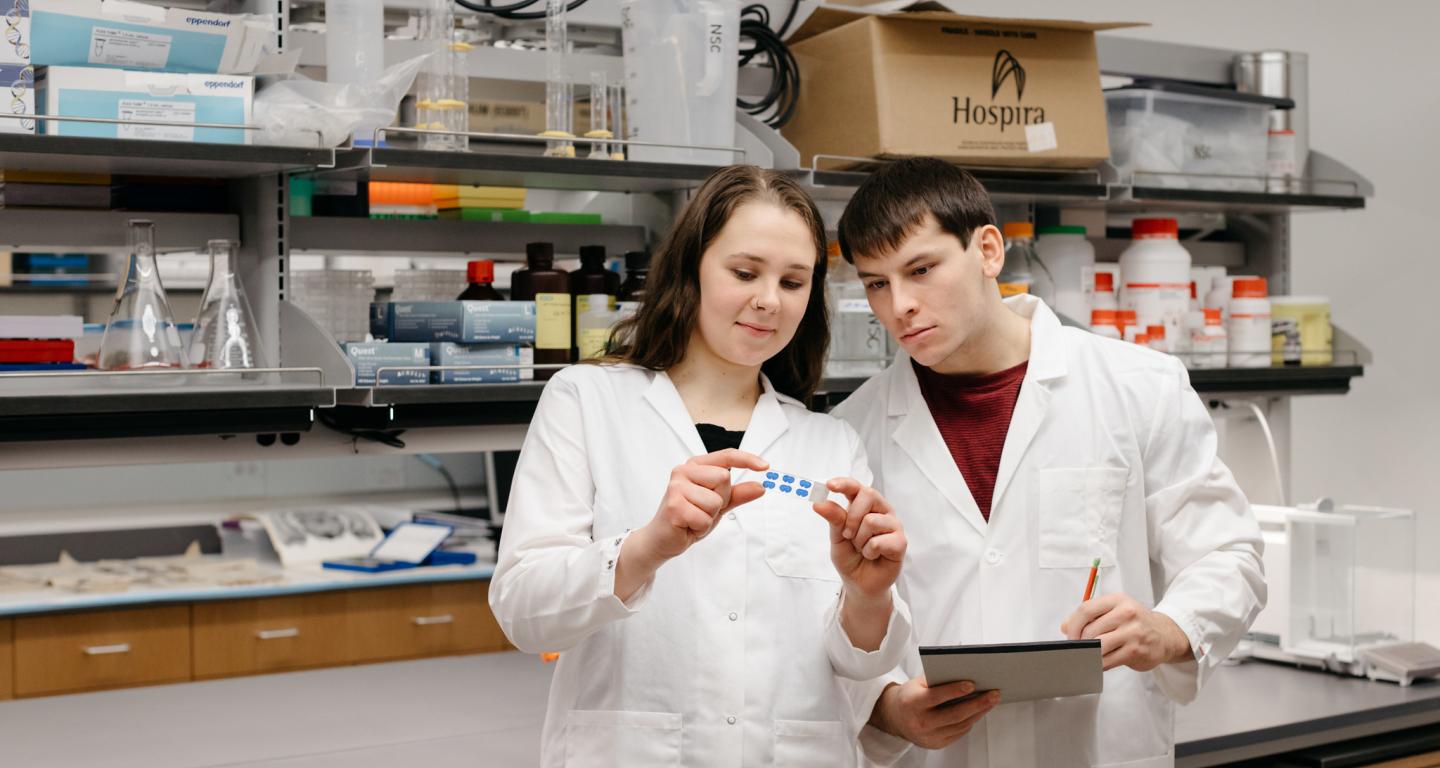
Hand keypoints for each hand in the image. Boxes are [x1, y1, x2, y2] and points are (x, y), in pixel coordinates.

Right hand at [632, 449, 768, 562]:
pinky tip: (688, 525)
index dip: (747, 459)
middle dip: (721, 500)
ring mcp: (677, 487)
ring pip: (716, 501)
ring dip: (710, 516)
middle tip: (703, 509)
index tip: (765, 466)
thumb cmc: (688, 517)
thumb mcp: (718, 504)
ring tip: (695, 518)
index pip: (726, 456)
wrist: (662, 539)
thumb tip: (760, 487)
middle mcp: (683, 472)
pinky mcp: (674, 506)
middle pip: (724, 478)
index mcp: (695, 466)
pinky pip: (705, 518)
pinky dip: (701, 527)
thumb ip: (738, 494)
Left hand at [813, 478, 905, 599]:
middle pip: (868, 495)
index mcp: (864, 506)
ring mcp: (893, 525)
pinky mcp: (900, 542)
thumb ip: (834, 519)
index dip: (844, 483)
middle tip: (848, 534)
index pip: (856, 487)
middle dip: (852, 516)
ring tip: (862, 548)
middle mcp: (881, 511)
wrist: (859, 583)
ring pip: (872, 520)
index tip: (830, 485)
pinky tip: (873, 555)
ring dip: (860, 539)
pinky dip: (870, 551)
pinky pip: (879, 541)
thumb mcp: (837, 537)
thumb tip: (820, 503)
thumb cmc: (850, 557)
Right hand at [872, 676, 999, 749]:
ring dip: (979, 713)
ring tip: (991, 701)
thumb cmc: (910, 695)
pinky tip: (979, 711)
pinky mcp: (937, 744)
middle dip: (977, 704)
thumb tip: (964, 672)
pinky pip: (959, 732)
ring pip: (960, 725)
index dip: (954, 691)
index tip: (972, 684)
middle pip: (954, 714)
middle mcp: (920, 722)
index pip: (936, 697)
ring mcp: (929, 737)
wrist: (895, 718)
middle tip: (993, 694)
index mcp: (912, 703)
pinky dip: (970, 721)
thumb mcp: (917, 683)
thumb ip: (936, 679)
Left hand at [1060, 593, 1193, 671]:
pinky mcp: (1136, 651)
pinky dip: (1099, 663)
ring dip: (1089, 654)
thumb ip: (1089, 616)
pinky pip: (1108, 660)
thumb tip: (1064, 626)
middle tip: (1079, 648)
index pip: (1086, 609)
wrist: (1165, 635)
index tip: (1070, 635)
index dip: (1073, 624)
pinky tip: (1099, 662)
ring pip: (1098, 647)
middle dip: (1080, 642)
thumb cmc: (1134, 622)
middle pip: (1090, 630)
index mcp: (1118, 600)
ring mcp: (1133, 633)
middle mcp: (1127, 613)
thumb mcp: (1114, 610)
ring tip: (1088, 655)